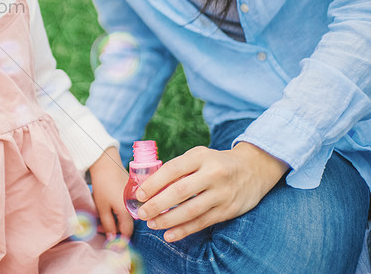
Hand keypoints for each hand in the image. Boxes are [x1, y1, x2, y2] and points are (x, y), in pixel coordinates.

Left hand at [89, 147, 134, 238]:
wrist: (106, 163)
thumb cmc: (102, 185)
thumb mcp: (102, 207)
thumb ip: (108, 224)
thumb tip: (113, 239)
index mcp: (128, 211)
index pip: (127, 232)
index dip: (119, 240)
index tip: (111, 244)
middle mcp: (136, 207)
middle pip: (128, 225)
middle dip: (115, 230)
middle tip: (101, 229)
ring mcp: (136, 200)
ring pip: (128, 217)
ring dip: (116, 221)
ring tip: (102, 219)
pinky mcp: (134, 194)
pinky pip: (128, 208)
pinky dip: (119, 213)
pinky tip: (109, 211)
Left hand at [135, 142, 288, 241]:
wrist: (253, 169)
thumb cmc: (216, 162)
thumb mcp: (199, 156)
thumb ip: (178, 169)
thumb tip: (149, 186)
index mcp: (201, 156)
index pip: (173, 169)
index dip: (154, 183)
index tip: (139, 195)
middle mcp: (213, 174)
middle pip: (180, 192)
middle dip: (157, 204)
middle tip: (142, 213)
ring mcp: (222, 193)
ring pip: (191, 210)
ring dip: (168, 220)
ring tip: (152, 224)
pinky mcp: (229, 209)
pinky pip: (203, 222)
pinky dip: (184, 230)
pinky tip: (170, 235)